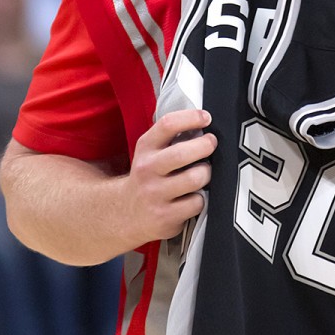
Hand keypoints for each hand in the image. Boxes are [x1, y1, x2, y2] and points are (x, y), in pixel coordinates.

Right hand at [115, 110, 214, 243]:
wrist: (124, 213)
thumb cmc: (148, 177)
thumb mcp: (151, 151)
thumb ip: (172, 136)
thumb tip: (205, 121)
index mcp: (146, 149)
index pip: (167, 125)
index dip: (192, 118)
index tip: (206, 118)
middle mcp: (147, 170)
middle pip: (182, 153)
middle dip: (206, 145)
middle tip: (211, 144)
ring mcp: (155, 195)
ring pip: (195, 178)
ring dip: (207, 174)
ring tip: (202, 174)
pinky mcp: (165, 217)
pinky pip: (197, 203)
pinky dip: (201, 199)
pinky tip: (192, 197)